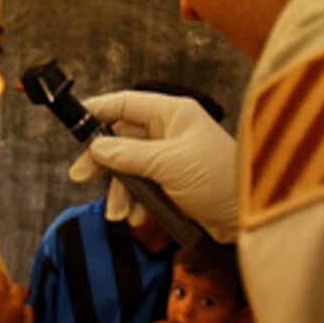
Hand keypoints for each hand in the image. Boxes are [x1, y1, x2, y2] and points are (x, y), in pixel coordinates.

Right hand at [68, 90, 239, 242]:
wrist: (251, 219)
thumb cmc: (221, 180)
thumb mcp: (168, 164)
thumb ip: (128, 154)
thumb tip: (96, 147)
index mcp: (172, 114)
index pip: (125, 103)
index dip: (97, 110)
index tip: (72, 119)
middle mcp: (170, 131)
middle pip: (120, 139)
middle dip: (102, 161)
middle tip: (80, 176)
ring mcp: (171, 157)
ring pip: (129, 167)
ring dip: (120, 191)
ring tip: (118, 214)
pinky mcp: (173, 181)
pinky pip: (143, 186)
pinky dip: (136, 202)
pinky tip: (136, 217)